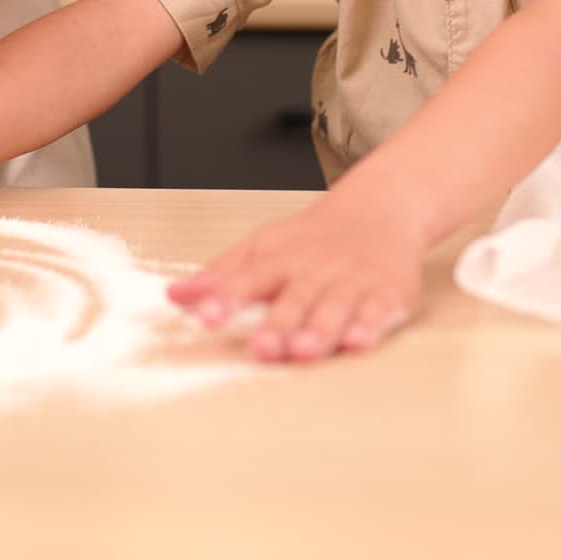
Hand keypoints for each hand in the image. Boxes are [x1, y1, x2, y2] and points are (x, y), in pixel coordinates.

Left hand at [167, 186, 425, 362]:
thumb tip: (174, 296)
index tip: (205, 316)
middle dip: (278, 325)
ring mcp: (351, 282)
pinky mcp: (386, 294)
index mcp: (279, 260)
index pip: (248, 278)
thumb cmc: (312, 237)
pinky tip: (359, 341)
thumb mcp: (263, 245)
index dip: (226, 298)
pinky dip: (370, 326)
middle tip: (261, 349)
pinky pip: (378, 311)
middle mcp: (314, 271)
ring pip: (333, 307)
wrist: (379, 208)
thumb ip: (221, 274)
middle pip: (294, 299)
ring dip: (319, 330)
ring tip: (304, 351)